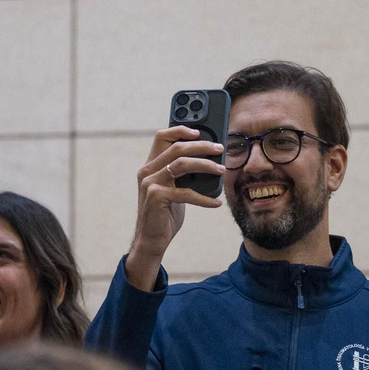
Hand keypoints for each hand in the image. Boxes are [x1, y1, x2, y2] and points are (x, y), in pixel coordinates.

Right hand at [124, 126, 224, 289]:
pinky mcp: (157, 197)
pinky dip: (204, 198)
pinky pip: (186, 192)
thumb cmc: (165, 214)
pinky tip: (216, 203)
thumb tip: (208, 162)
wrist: (151, 240)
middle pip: (177, 147)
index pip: (161, 137)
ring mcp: (150, 183)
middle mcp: (147, 171)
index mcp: (150, 166)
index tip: (199, 131)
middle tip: (219, 149)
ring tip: (221, 169)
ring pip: (182, 164)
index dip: (179, 129)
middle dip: (201, 146)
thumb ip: (182, 175)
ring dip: (205, 165)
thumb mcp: (173, 189)